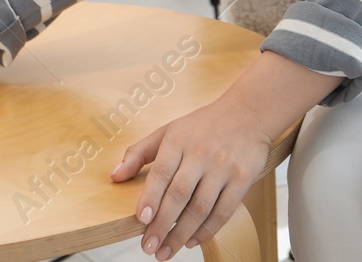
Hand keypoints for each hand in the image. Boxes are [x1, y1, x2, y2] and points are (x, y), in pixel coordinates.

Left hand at [110, 94, 272, 258]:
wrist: (247, 114)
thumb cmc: (201, 126)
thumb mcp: (167, 131)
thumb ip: (139, 153)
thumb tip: (114, 176)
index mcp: (179, 140)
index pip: (162, 172)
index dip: (151, 197)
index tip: (141, 219)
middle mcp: (201, 153)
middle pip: (180, 194)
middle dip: (163, 224)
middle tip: (149, 248)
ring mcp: (223, 166)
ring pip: (201, 207)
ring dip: (182, 234)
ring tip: (166, 252)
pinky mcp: (243, 178)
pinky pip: (224, 210)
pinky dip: (207, 230)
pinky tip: (192, 241)